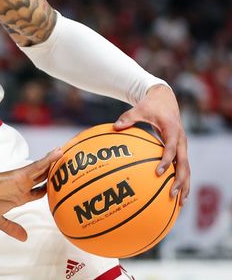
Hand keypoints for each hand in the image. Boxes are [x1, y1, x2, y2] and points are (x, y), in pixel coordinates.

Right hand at [0, 148, 61, 241]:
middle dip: (56, 174)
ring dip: (56, 162)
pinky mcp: (19, 175)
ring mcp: (22, 180)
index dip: (50, 190)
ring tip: (70, 155)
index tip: (61, 189)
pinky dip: (48, 160)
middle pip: (44, 178)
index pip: (40, 191)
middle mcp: (22, 187)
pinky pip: (37, 166)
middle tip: (71, 168)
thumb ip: (11, 227)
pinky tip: (58, 153)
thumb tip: (24, 238)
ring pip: (44, 169)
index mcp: (19, 197)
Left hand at [114, 83, 189, 202]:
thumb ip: (128, 118)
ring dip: (184, 185)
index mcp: (172, 131)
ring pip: (186, 169)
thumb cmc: (150, 105)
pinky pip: (182, 167)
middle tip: (172, 194)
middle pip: (184, 164)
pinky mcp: (181, 150)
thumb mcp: (139, 109)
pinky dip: (181, 180)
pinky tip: (176, 195)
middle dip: (180, 180)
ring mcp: (183, 146)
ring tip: (180, 203)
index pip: (171, 149)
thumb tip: (114, 127)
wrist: (165, 99)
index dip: (166, 161)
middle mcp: (181, 140)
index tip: (159, 173)